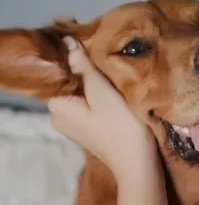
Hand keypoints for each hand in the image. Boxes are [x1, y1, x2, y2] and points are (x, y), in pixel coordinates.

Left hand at [47, 37, 157, 180]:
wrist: (136, 161)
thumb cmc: (120, 125)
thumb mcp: (102, 92)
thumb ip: (83, 67)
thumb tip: (67, 42)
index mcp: (57, 107)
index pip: (56, 74)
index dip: (71, 59)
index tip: (89, 47)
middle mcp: (57, 117)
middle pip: (67, 84)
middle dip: (83, 71)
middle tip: (103, 60)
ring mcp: (71, 125)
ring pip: (77, 94)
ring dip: (91, 83)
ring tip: (108, 74)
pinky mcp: (84, 129)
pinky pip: (85, 105)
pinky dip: (94, 96)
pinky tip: (108, 91)